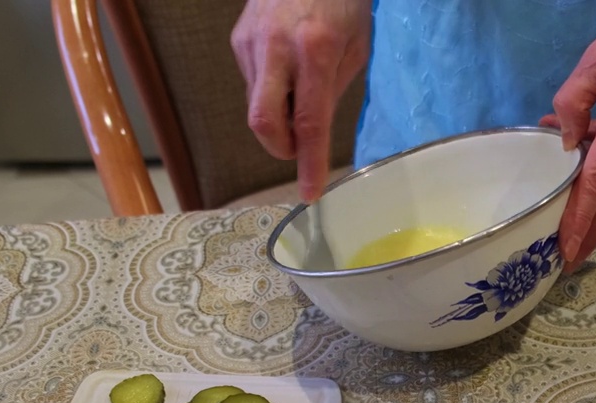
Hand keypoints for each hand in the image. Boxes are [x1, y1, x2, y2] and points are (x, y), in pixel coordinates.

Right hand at [231, 0, 370, 202]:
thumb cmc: (344, 3)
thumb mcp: (357, 48)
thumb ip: (334, 91)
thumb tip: (314, 132)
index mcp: (316, 50)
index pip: (309, 123)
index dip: (309, 163)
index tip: (309, 192)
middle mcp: (278, 47)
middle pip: (263, 123)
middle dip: (281, 149)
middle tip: (299, 148)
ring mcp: (251, 42)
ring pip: (256, 106)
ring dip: (279, 116)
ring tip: (301, 90)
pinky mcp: (238, 39)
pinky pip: (252, 84)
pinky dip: (271, 92)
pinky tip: (288, 70)